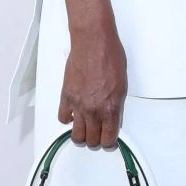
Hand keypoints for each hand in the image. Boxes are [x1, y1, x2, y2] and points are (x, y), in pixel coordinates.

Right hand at [59, 27, 127, 147]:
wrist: (94, 43)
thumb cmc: (110, 57)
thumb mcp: (122, 85)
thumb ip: (116, 105)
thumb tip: (112, 118)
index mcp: (111, 108)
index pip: (108, 139)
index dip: (109, 142)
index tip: (108, 139)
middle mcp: (94, 110)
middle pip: (92, 140)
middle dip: (95, 139)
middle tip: (97, 133)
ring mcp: (78, 105)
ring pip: (76, 135)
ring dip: (81, 134)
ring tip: (85, 127)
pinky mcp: (66, 96)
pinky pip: (63, 118)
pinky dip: (68, 118)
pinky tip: (74, 113)